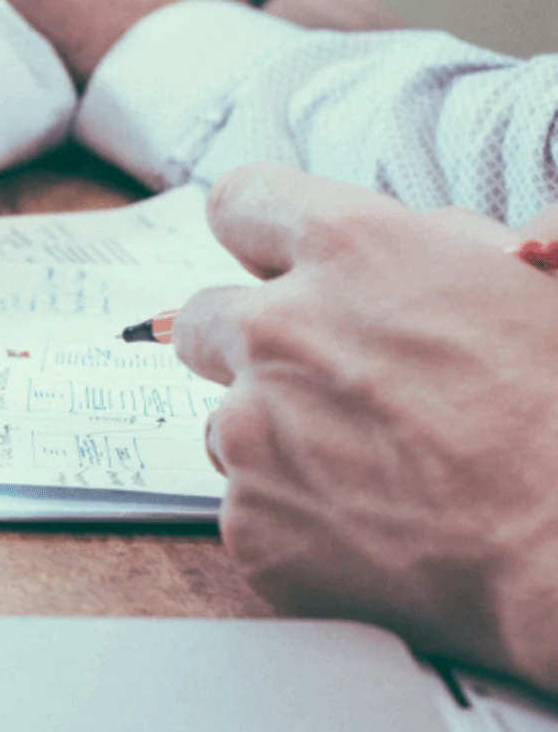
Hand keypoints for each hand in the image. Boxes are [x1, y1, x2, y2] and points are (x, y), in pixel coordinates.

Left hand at [173, 163, 557, 690]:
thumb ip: (443, 243)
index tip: (273, 262)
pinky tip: (373, 528)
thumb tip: (425, 237)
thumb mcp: (534, 283)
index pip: (241, 203)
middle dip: (252, 342)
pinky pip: (249, 507)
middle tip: (326, 381)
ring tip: (373, 467)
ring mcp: (251, 430)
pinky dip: (296, 517)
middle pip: (205, 317)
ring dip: (277, 436)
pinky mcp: (248, 522)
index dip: (261, 234)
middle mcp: (278, 330)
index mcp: (351, 248)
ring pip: (225, 421)